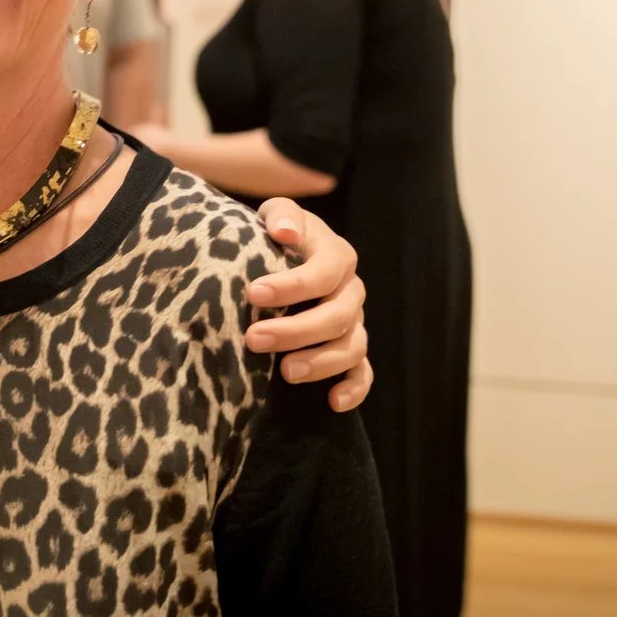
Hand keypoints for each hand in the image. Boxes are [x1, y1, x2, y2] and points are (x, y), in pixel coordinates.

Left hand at [245, 198, 372, 412]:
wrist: (280, 256)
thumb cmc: (275, 235)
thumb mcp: (276, 215)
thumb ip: (281, 215)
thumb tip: (285, 231)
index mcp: (337, 256)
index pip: (324, 272)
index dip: (292, 286)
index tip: (253, 294)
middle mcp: (351, 291)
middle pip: (337, 316)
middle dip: (296, 331)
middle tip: (254, 340)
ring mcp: (354, 323)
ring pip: (351, 347)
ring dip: (320, 362)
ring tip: (285, 373)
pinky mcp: (351, 351)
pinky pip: (363, 373)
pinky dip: (354, 389)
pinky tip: (333, 402)